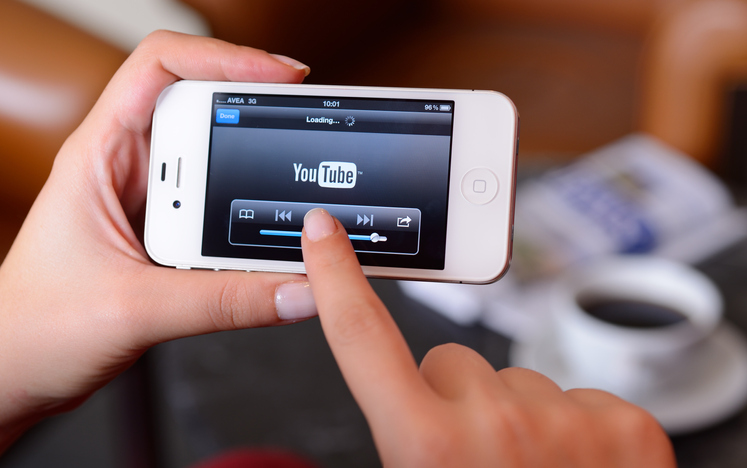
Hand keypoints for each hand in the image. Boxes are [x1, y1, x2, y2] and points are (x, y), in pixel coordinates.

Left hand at [0, 31, 316, 448]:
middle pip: (202, 106)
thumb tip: (298, 288)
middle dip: (256, 111)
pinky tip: (270, 234)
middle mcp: (127, 168)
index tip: (280, 77)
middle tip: (302, 126)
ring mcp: (150, 199)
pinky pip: (219, 207)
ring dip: (256, 172)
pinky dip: (250, 215)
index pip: (160, 67)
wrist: (15, 373)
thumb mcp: (135, 310)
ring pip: (216, 159)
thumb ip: (226, 302)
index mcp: (100, 156)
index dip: (225, 56)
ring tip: (293, 184)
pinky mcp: (167, 231)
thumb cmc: (34, 330)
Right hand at [301, 208, 676, 466]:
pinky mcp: (626, 424)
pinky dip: (571, 427)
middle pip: (450, 363)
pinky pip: (574, 395)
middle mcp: (493, 425)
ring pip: (515, 381)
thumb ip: (399, 435)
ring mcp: (566, 420)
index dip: (337, 279)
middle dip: (453, 401)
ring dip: (515, 418)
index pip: (363, 338)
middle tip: (471, 463)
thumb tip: (391, 395)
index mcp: (425, 448)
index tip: (323, 233)